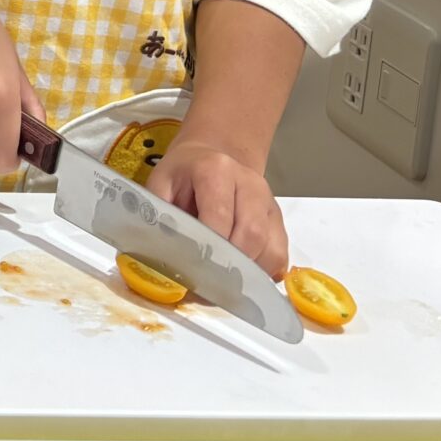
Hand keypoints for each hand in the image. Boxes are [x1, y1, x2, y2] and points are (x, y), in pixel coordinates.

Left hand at [148, 131, 288, 278]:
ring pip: (271, 248)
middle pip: (252, 234)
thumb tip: (167, 254)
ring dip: (249, 272)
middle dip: (231, 264)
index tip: (194, 270)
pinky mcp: (277, 220)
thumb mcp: (161, 184)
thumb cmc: (183, 175)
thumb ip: (161, 215)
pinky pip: (280, 254)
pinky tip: (241, 275)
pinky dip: (263, 271)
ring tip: (224, 280)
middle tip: (210, 282)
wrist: (210, 158)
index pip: (220, 216)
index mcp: (216, 170)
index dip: (209, 247)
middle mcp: (250, 183)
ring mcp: (268, 202)